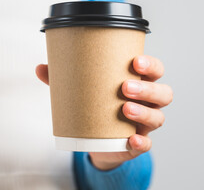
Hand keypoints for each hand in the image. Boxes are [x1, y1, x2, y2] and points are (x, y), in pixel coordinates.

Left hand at [35, 55, 172, 170]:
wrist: (95, 140)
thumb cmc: (95, 107)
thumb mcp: (82, 91)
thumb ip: (64, 80)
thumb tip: (41, 67)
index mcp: (138, 83)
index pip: (155, 71)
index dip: (151, 65)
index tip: (135, 61)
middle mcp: (147, 102)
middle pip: (162, 93)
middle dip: (147, 88)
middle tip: (125, 87)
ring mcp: (145, 124)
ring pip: (158, 117)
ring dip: (144, 112)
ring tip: (124, 109)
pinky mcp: (138, 143)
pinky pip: (147, 144)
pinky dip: (142, 142)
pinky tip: (132, 138)